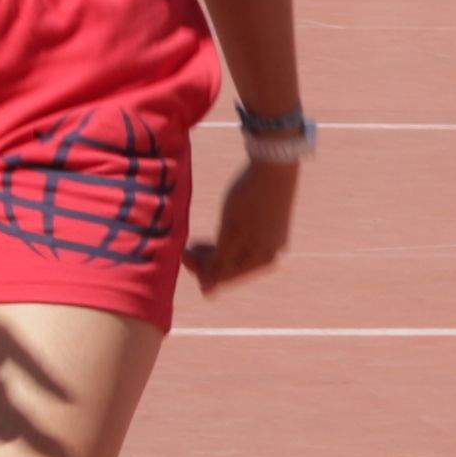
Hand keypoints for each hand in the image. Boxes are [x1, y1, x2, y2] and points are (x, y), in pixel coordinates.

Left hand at [189, 143, 299, 291]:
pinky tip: (220, 229)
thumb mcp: (230, 231)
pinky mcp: (274, 225)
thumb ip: (219, 262)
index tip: (180, 252)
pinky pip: (247, 241)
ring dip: (216, 250)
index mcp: (261, 259)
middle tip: (187, 246)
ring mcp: (274, 240)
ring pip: (238, 253)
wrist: (275, 163)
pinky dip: (230, 239)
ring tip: (198, 240)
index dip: (200, 269)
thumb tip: (208, 293)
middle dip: (207, 259)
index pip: (224, 277)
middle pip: (232, 266)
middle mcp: (271, 254)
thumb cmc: (249, 198)